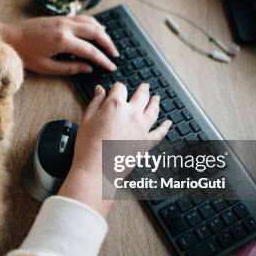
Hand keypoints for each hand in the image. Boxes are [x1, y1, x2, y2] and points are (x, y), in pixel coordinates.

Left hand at [0, 16, 118, 74]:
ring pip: (91, 22)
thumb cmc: (25, 54)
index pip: (91, 51)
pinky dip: (93, 24)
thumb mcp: (47, 67)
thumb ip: (70, 68)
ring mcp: (63, 19)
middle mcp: (66, 27)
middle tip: (115, 55)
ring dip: (103, 33)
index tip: (111, 67)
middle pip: (96, 33)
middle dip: (108, 44)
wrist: (9, 36)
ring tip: (109, 44)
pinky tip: (97, 31)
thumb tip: (88, 68)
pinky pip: (83, 18)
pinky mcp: (60, 17)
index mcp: (63, 41)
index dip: (103, 60)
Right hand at [58, 83, 171, 216]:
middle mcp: (132, 114)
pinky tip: (169, 122)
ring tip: (157, 97)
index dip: (117, 87)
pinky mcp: (146, 143)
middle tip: (144, 85)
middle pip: (141, 95)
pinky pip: (160, 132)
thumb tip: (100, 90)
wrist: (97, 170)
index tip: (116, 88)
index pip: (120, 88)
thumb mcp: (86, 120)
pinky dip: (165, 126)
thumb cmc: (88, 147)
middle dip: (143, 88)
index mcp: (115, 106)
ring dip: (155, 101)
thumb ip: (95, 102)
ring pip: (153, 110)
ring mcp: (142, 128)